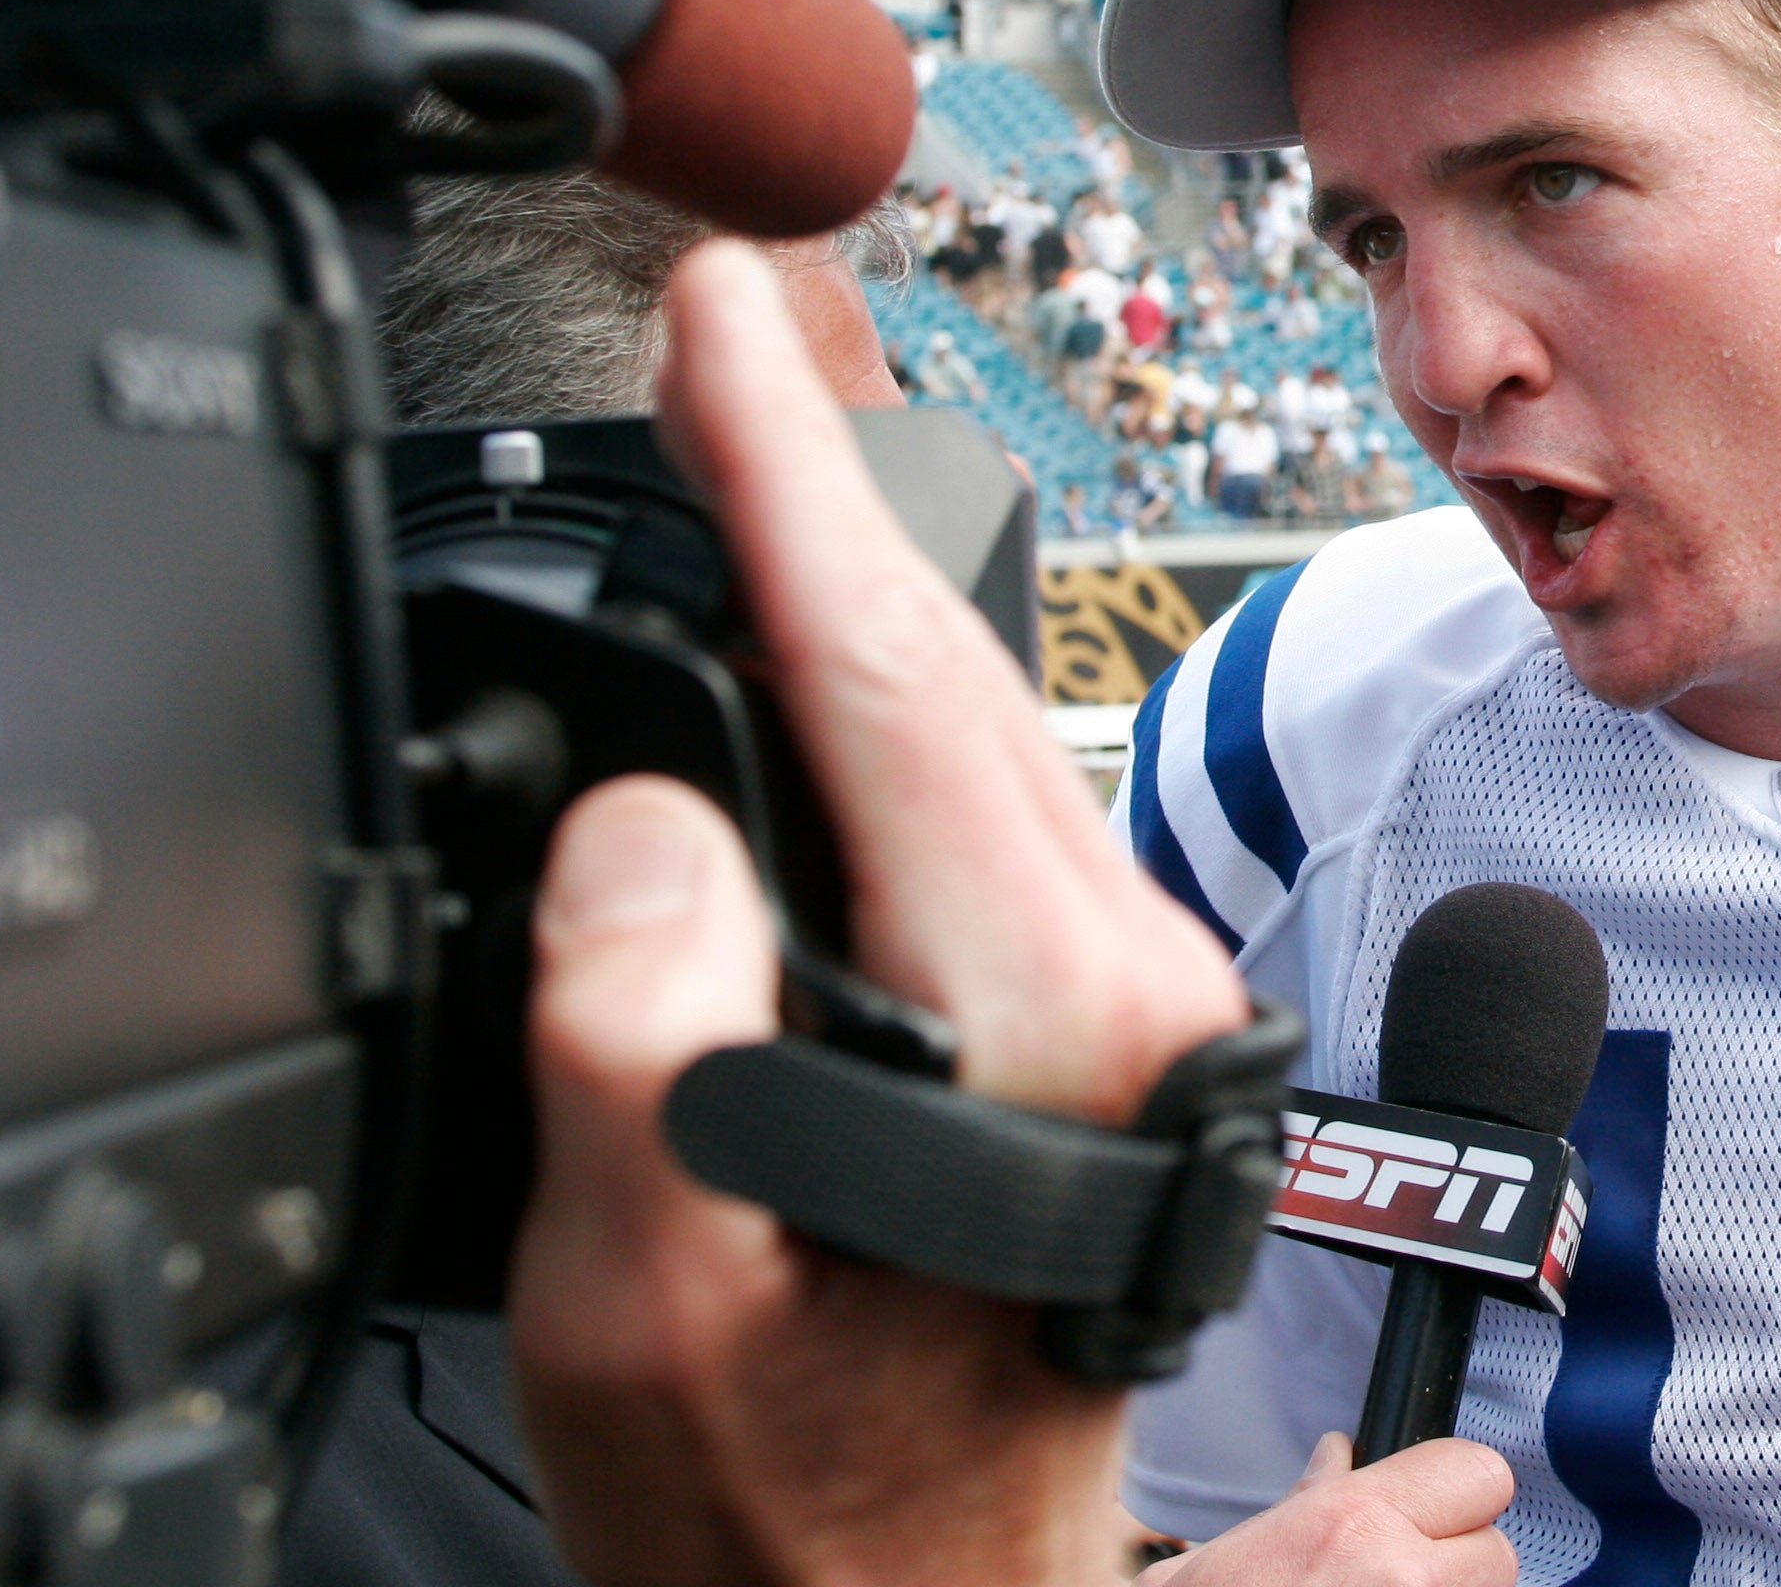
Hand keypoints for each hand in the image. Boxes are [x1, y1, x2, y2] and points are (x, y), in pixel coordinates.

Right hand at [506, 241, 1248, 1586]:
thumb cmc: (792, 1507)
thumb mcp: (646, 1305)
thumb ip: (635, 1045)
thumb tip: (649, 817)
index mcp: (1039, 1019)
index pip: (888, 678)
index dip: (788, 475)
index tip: (723, 313)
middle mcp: (1134, 980)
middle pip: (949, 672)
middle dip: (825, 488)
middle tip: (722, 331)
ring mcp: (1145, 996)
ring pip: (972, 731)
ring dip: (857, 593)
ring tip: (751, 456)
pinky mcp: (1120, 1020)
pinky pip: (984, 808)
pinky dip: (889, 710)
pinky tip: (819, 670)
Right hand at [1141, 1434, 1517, 1586]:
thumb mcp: (1229, 1557)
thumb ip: (1303, 1501)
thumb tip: (1337, 1457)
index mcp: (1352, 1523)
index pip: (1476, 1471)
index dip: (1458, 1489)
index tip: (1436, 1507)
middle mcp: (1397, 1577)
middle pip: (1497, 1551)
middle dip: (1460, 1561)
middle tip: (1406, 1571)